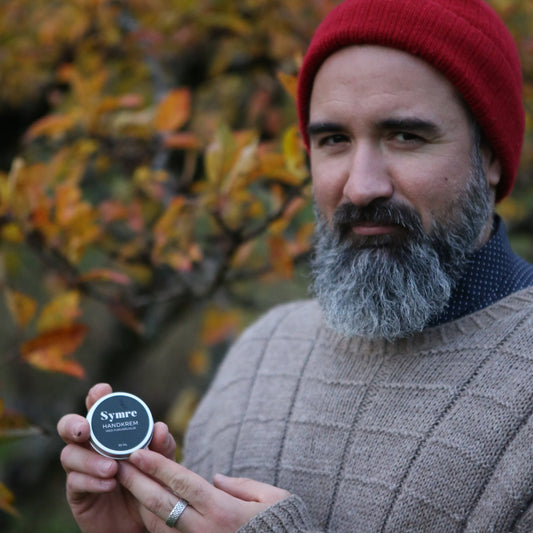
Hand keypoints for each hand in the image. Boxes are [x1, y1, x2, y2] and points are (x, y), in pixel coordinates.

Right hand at [57, 383, 176, 532]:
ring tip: (112, 468)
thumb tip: (160, 428)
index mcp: (111, 431)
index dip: (97, 396)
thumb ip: (161, 447)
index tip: (102, 392)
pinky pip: (75, 482)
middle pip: (69, 426)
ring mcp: (81, 468)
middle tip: (84, 431)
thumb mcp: (161, 464)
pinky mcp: (77, 493)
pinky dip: (92, 481)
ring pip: (69, 455)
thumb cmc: (149, 483)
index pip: (99, 407)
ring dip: (89, 459)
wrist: (142, 520)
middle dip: (73, 424)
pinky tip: (109, 484)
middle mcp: (91, 445)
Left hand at [118, 448, 290, 531]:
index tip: (138, 451)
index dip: (158, 465)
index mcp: (223, 510)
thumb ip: (240, 484)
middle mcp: (205, 530)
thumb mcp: (270, 497)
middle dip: (138, 481)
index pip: (183, 482)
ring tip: (126, 480)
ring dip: (139, 500)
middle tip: (119, 462)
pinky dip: (152, 521)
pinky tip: (144, 506)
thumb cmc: (282, 525)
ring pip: (158, 523)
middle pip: (163, 503)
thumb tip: (215, 479)